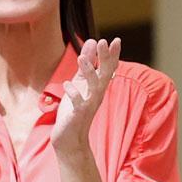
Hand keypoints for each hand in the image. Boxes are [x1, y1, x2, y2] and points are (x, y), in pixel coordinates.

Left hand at [52, 38, 120, 156]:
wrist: (70, 140)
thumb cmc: (74, 111)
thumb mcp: (79, 83)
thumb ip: (87, 64)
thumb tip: (93, 41)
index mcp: (97, 88)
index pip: (109, 69)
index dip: (113, 55)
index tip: (116, 40)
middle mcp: (96, 95)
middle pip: (105, 75)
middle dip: (105, 59)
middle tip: (103, 41)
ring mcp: (88, 106)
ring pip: (94, 87)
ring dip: (89, 72)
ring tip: (81, 58)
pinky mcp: (78, 115)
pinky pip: (78, 104)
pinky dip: (74, 93)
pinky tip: (66, 84)